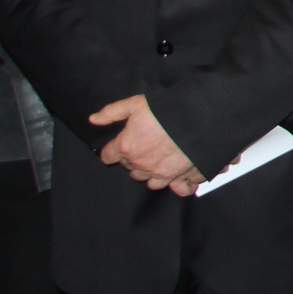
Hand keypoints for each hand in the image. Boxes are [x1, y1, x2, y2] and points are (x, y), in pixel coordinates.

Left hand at [87, 94, 203, 194]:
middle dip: (134, 160)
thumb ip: (111, 113)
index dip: (113, 150)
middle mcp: (143, 164)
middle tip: (145, 146)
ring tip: (160, 161)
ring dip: (152, 173)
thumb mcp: (134, 104)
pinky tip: (181, 177)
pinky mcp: (184, 177)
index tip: (117, 147)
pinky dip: (180, 185)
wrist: (199, 117)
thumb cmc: (166, 110)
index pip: (109, 155)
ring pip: (151, 182)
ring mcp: (163, 173)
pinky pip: (179, 189)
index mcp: (127, 147)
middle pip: (130, 170)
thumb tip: (93, 119)